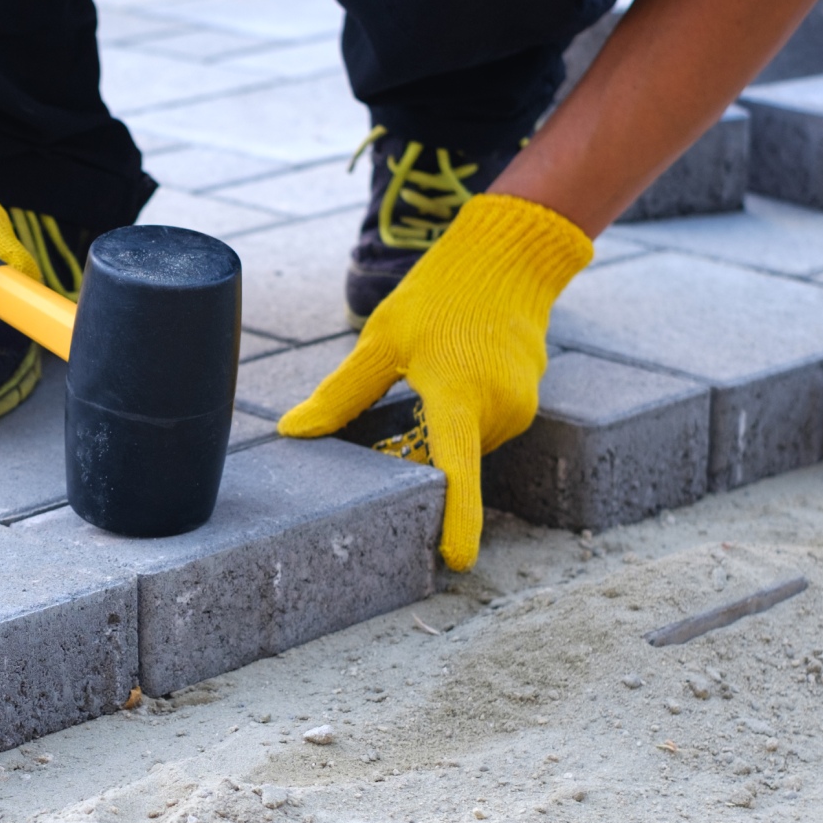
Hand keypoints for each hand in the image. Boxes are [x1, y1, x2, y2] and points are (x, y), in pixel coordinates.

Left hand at [277, 194, 591, 570]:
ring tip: (431, 376)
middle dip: (416, 450)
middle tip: (403, 396)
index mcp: (457, 392)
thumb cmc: (438, 295)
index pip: (457, 468)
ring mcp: (519, 408)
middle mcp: (497, 408)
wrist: (508, 261)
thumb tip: (293, 431)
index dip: (458, 518)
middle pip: (446, 460)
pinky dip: (461, 419)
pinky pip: (482, 431)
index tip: (456, 561)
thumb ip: (341, 393)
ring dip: (441, 431)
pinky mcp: (528, 404)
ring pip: (464, 448)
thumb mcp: (382, 339)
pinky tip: (452, 377)